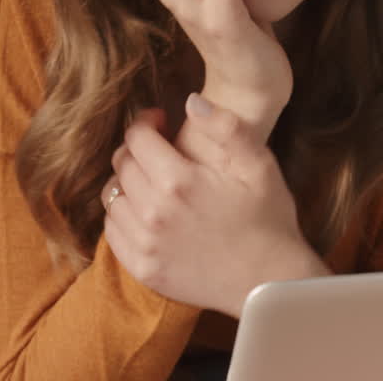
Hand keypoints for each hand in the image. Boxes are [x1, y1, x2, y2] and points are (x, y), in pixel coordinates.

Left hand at [101, 94, 328, 317]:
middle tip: (160, 149)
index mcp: (179, 181)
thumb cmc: (269, 219)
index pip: (137, 138)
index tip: (161, 121)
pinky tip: (147, 212)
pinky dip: (123, 215)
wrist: (269, 281)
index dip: (147, 122)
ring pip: (112, 197)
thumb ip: (226, 128)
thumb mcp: (259, 165)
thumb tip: (191, 100)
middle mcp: (153, 212)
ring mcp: (144, 244)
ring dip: (128, 181)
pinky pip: (112, 231)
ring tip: (153, 181)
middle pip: (122, 164)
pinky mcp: (142, 268)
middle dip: (137, 149)